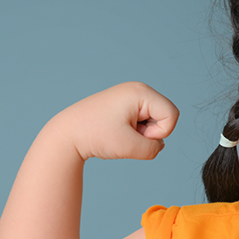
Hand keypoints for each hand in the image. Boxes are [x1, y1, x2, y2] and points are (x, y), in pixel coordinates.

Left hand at [54, 81, 179, 160]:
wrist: (68, 134)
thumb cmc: (94, 135)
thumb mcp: (129, 147)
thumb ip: (153, 149)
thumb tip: (158, 145)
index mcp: (140, 92)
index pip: (171, 115)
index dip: (159, 132)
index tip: (135, 135)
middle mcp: (138, 90)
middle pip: (165, 117)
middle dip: (150, 133)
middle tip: (125, 135)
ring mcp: (131, 97)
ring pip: (155, 122)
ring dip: (141, 135)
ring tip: (119, 134)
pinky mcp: (126, 107)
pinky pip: (144, 123)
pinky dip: (134, 133)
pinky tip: (117, 132)